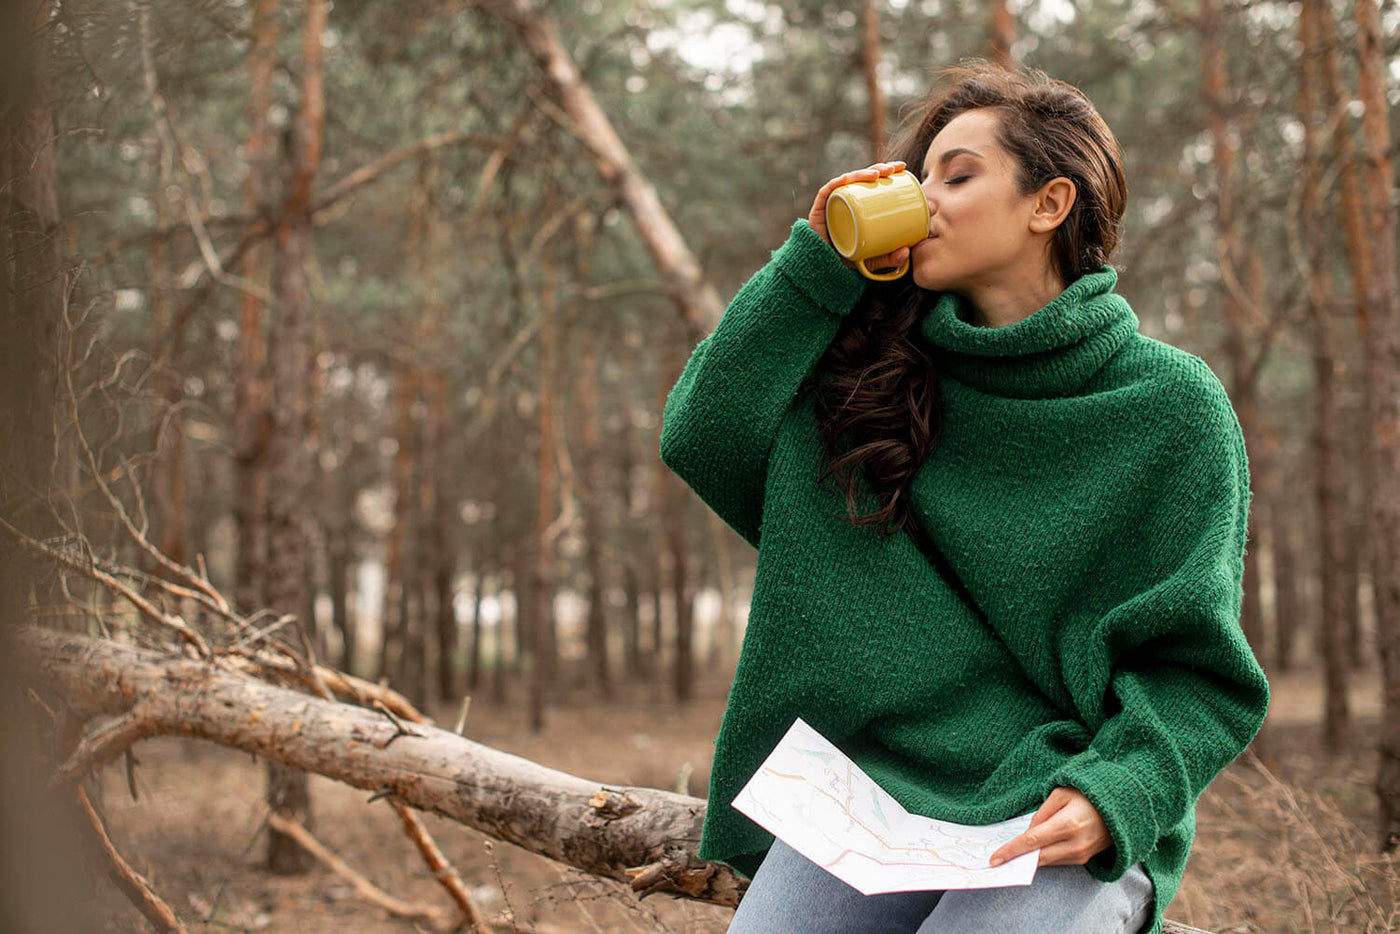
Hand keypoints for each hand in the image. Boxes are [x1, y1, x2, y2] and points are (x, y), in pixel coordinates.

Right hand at [808, 160, 911, 273]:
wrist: (822, 270)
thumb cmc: (847, 259)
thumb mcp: (873, 260)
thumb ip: (890, 259)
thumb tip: (907, 252)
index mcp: (858, 205)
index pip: (872, 182)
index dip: (886, 171)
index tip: (902, 167)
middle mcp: (844, 200)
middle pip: (860, 178)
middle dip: (877, 168)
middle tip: (893, 169)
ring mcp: (831, 203)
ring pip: (846, 182)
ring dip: (861, 173)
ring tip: (876, 175)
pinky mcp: (818, 210)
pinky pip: (826, 192)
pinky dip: (836, 184)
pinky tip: (848, 179)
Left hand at [988, 787, 1112, 867]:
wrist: (1121, 808)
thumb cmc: (1088, 795)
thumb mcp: (1061, 793)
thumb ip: (1042, 812)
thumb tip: (1029, 831)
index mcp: (1067, 824)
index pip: (1032, 841)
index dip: (1011, 850)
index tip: (994, 859)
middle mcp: (1074, 843)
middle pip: (1038, 857)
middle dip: (1017, 859)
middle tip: (997, 861)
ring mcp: (1081, 854)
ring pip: (1048, 862)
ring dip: (1030, 859)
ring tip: (1012, 856)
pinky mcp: (1084, 859)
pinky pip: (1058, 861)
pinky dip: (1045, 858)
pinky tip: (1034, 853)